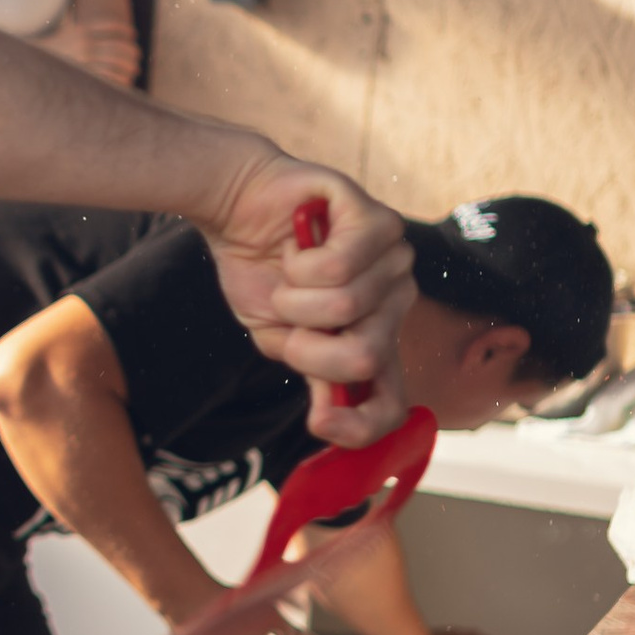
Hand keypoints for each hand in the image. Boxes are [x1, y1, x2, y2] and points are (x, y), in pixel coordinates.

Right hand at [47, 12, 142, 87]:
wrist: (35, 64)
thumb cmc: (52, 46)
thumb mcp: (63, 27)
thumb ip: (72, 15)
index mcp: (82, 31)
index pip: (110, 27)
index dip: (124, 30)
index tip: (132, 34)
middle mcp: (84, 45)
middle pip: (116, 46)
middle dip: (130, 50)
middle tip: (138, 54)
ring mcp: (84, 62)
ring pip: (115, 63)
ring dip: (128, 65)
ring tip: (135, 68)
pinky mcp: (84, 76)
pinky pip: (107, 77)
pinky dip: (120, 78)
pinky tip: (126, 79)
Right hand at [195, 153, 412, 440]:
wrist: (239, 210)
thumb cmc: (263, 274)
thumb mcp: (281, 339)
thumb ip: (315, 372)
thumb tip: (328, 419)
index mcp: (375, 339)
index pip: (392, 402)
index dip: (361, 425)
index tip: (319, 422)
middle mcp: (395, 302)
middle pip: (366, 357)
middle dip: (306, 345)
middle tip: (287, 313)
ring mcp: (394, 261)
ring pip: (346, 308)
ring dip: (294, 296)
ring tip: (290, 272)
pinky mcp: (379, 222)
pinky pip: (339, 267)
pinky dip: (300, 263)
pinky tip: (299, 244)